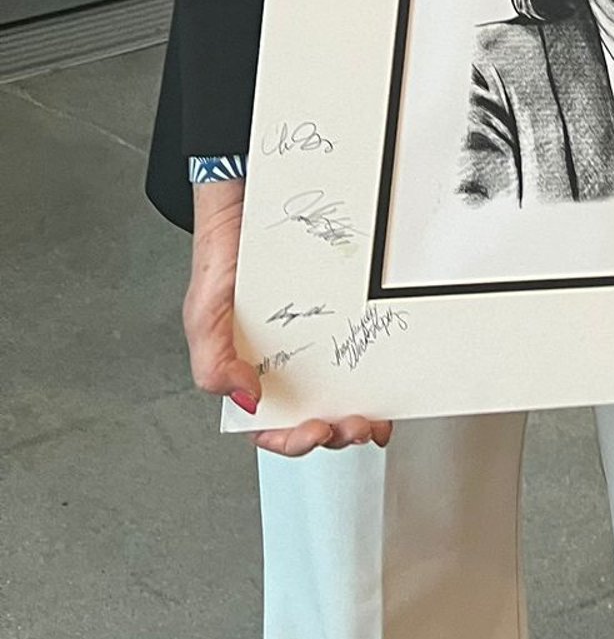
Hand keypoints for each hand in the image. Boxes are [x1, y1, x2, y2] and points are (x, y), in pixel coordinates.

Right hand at [183, 179, 390, 457]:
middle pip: (312, 414)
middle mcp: (286, 359)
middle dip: (335, 433)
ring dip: (359, 412)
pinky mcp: (342, 309)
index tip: (312, 431)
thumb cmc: (220, 257)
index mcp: (248, 370)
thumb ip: (213, 361)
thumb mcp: (202, 314)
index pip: (268, 424)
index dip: (289, 439)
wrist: (247, 199)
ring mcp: (317, 336)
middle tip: (354, 427)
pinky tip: (385, 375)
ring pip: (341, 390)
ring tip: (372, 417)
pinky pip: (362, 343)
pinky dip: (376, 369)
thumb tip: (248, 400)